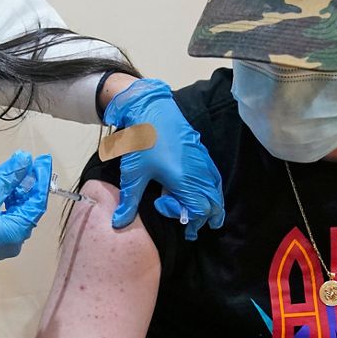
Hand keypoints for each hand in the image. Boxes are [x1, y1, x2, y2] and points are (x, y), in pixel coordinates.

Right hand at [0, 151, 52, 280]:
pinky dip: (6, 206)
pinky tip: (2, 191)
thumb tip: (24, 160)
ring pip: (15, 216)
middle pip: (28, 210)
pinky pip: (4, 222)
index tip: (42, 161)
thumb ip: (8, 176)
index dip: (40, 180)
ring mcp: (0, 246)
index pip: (36, 203)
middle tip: (29, 164)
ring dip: (16, 195)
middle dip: (29, 186)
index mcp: (15, 234)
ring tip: (14, 174)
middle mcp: (12, 244)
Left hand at [103, 78, 224, 239]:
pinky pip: (214, 178)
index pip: (199, 211)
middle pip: (214, 204)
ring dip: (211, 205)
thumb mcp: (133, 174)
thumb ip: (129, 202)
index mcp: (185, 180)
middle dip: (204, 218)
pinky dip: (211, 191)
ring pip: (216, 191)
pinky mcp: (202, 154)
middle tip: (192, 228)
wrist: (152, 109)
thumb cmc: (143, 141)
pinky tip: (200, 192)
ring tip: (202, 217)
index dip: (188, 219)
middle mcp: (199, 173)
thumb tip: (119, 223)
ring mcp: (203, 162)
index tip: (168, 210)